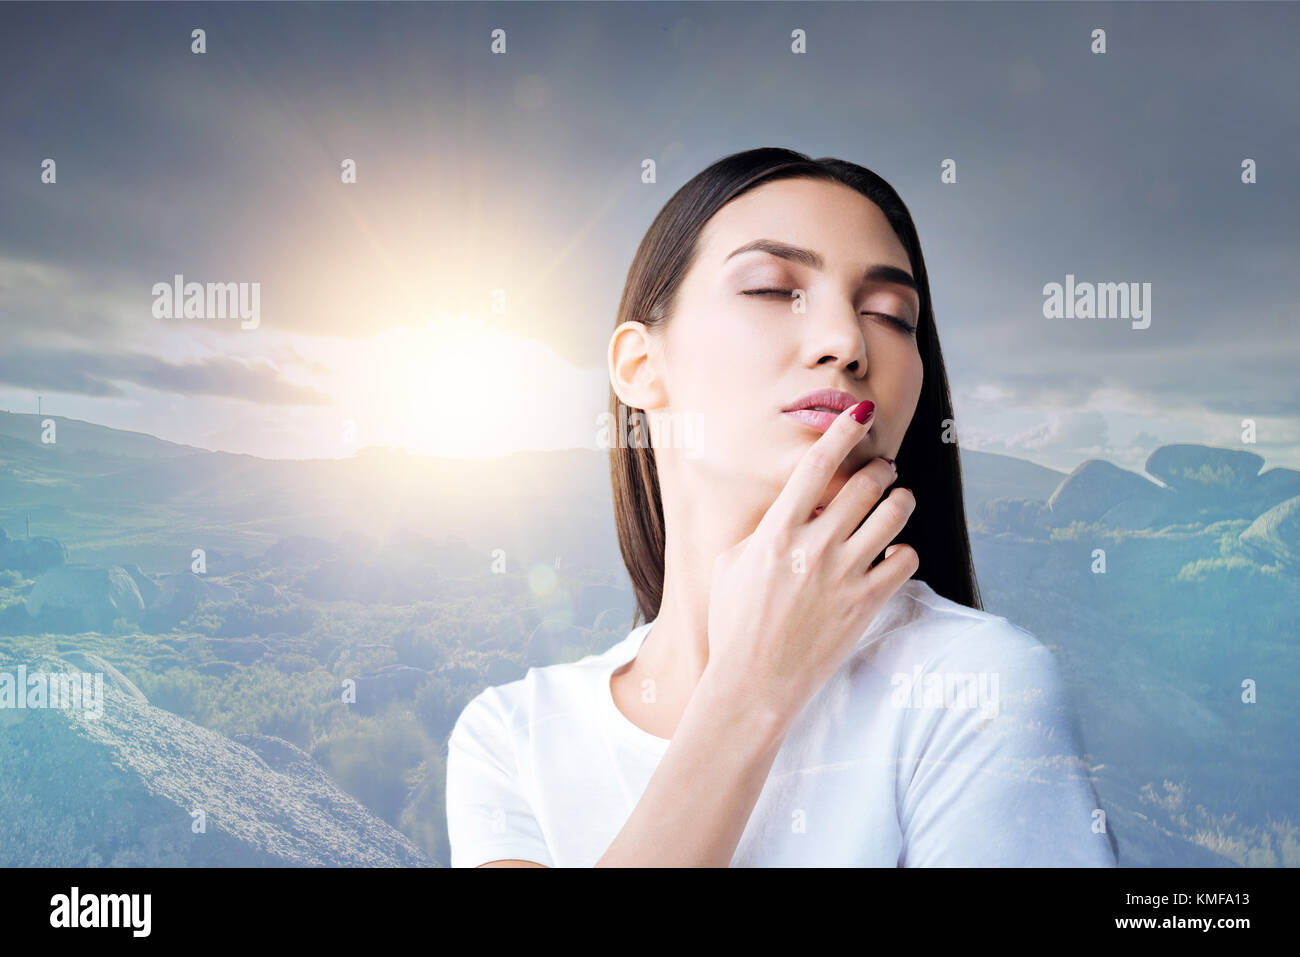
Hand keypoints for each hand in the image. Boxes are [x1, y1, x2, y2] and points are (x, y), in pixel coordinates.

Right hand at [703, 401, 918, 727]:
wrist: (752, 683)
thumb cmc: (734, 623)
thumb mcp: (732, 563)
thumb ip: (764, 528)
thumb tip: (793, 505)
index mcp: (776, 531)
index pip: (817, 464)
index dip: (843, 430)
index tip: (861, 412)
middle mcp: (814, 546)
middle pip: (867, 483)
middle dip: (880, 468)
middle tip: (881, 469)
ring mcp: (844, 575)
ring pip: (894, 514)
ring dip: (900, 500)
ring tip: (896, 501)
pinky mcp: (867, 604)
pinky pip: (906, 559)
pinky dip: (903, 550)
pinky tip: (892, 554)